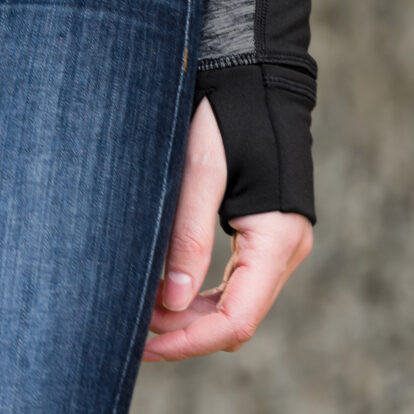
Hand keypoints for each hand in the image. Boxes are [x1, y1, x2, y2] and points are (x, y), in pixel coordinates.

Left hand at [143, 96, 310, 359]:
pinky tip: (164, 287)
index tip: (141, 343)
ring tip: (139, 310)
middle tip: (128, 329)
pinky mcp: (265, 232)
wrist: (253, 69)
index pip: (236, 321)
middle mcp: (286, 249)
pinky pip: (235, 282)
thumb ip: (187, 236)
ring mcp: (279, 243)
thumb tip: (168, 305)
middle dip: (183, 332)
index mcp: (276, 238)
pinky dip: (200, 293)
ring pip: (234, 305)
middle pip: (235, 320)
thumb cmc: (224, 110)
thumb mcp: (199, 169)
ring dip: (190, 315)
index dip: (188, 341)